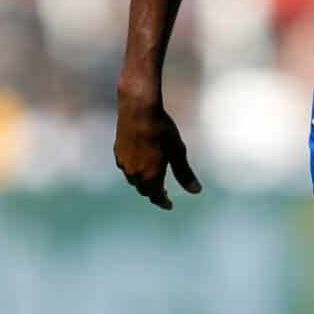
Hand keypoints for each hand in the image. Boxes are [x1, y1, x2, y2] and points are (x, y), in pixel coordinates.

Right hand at [113, 92, 200, 209]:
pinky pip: (126, 168)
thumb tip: (196, 191)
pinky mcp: (118, 152)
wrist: (138, 108)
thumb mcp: (178, 151)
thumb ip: (185, 173)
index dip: (163, 202)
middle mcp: (134, 173)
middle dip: (153, 193)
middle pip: (144, 190)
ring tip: (152, 178)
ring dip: (143, 183)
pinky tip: (140, 163)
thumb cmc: (162, 129)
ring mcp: (124, 163)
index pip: (156, 197)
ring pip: (133, 180)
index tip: (169, 205)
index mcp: (150, 176)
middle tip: (163, 191)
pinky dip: (135, 171)